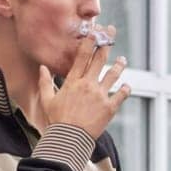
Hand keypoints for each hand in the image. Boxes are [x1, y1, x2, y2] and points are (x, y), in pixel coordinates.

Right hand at [38, 25, 129, 139]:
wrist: (68, 139)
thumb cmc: (56, 121)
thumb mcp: (47, 100)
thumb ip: (45, 82)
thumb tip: (42, 68)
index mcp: (73, 81)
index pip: (82, 56)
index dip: (89, 42)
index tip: (95, 31)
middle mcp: (87, 85)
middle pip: (99, 59)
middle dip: (106, 43)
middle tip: (110, 33)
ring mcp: (100, 95)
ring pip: (112, 75)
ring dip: (118, 66)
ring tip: (122, 60)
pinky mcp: (109, 108)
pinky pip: (120, 95)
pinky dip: (125, 90)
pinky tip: (127, 86)